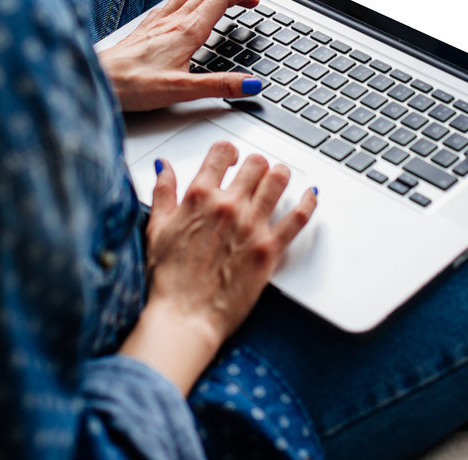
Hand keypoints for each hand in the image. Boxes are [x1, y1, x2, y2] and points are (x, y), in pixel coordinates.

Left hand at [97, 0, 264, 111]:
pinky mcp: (143, 30)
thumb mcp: (182, 90)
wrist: (97, 79)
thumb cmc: (132, 85)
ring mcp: (155, 24)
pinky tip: (182, 8)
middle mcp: (170, 22)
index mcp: (185, 32)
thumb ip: (219, 86)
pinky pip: (170, 4)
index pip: (220, 0)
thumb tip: (251, 85)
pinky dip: (187, 0)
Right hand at [119, 142, 316, 392]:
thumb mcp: (157, 227)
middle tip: (256, 173)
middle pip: (255, 164)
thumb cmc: (168, 278)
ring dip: (281, 174)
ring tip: (280, 178)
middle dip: (256, 165)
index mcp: (198, 197)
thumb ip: (163, 192)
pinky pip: (298, 217)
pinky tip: (310, 195)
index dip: (229, 152)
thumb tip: (164, 167)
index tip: (231, 159)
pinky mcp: (269, 249)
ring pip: (278, 180)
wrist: (184, 316)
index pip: (221, 152)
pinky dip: (308, 202)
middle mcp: (227, 206)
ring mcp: (251, 226)